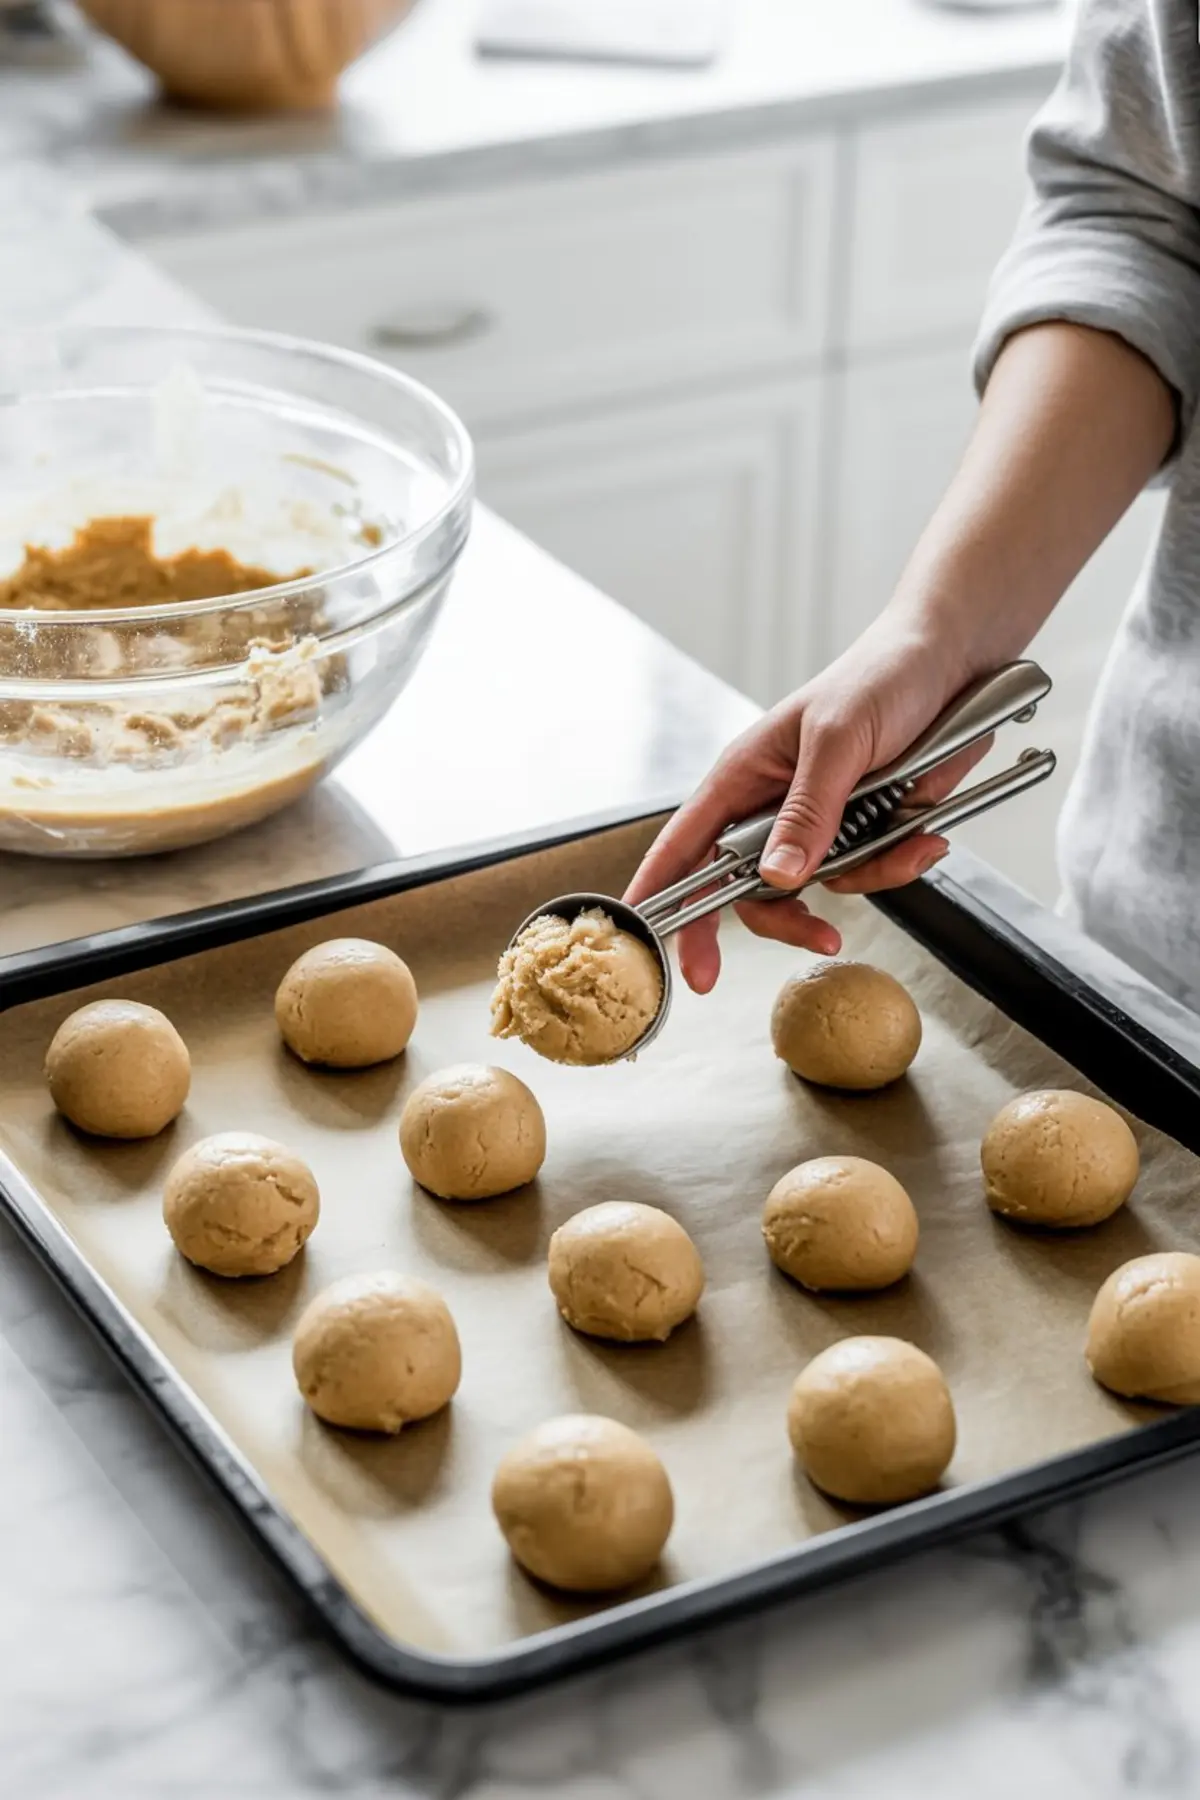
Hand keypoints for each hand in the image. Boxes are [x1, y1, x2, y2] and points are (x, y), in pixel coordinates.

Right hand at [625, 620, 990, 993]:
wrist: (953, 661)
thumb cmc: (880, 675)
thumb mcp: (838, 740)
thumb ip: (807, 811)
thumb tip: (776, 876)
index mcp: (745, 775)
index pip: (685, 845)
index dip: (662, 896)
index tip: (650, 945)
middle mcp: (773, 805)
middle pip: (748, 887)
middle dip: (782, 917)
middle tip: (810, 940)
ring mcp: (819, 821)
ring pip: (815, 888)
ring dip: (862, 880)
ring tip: (905, 850)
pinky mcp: (864, 829)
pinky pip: (867, 872)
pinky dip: (897, 863)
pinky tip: (924, 836)